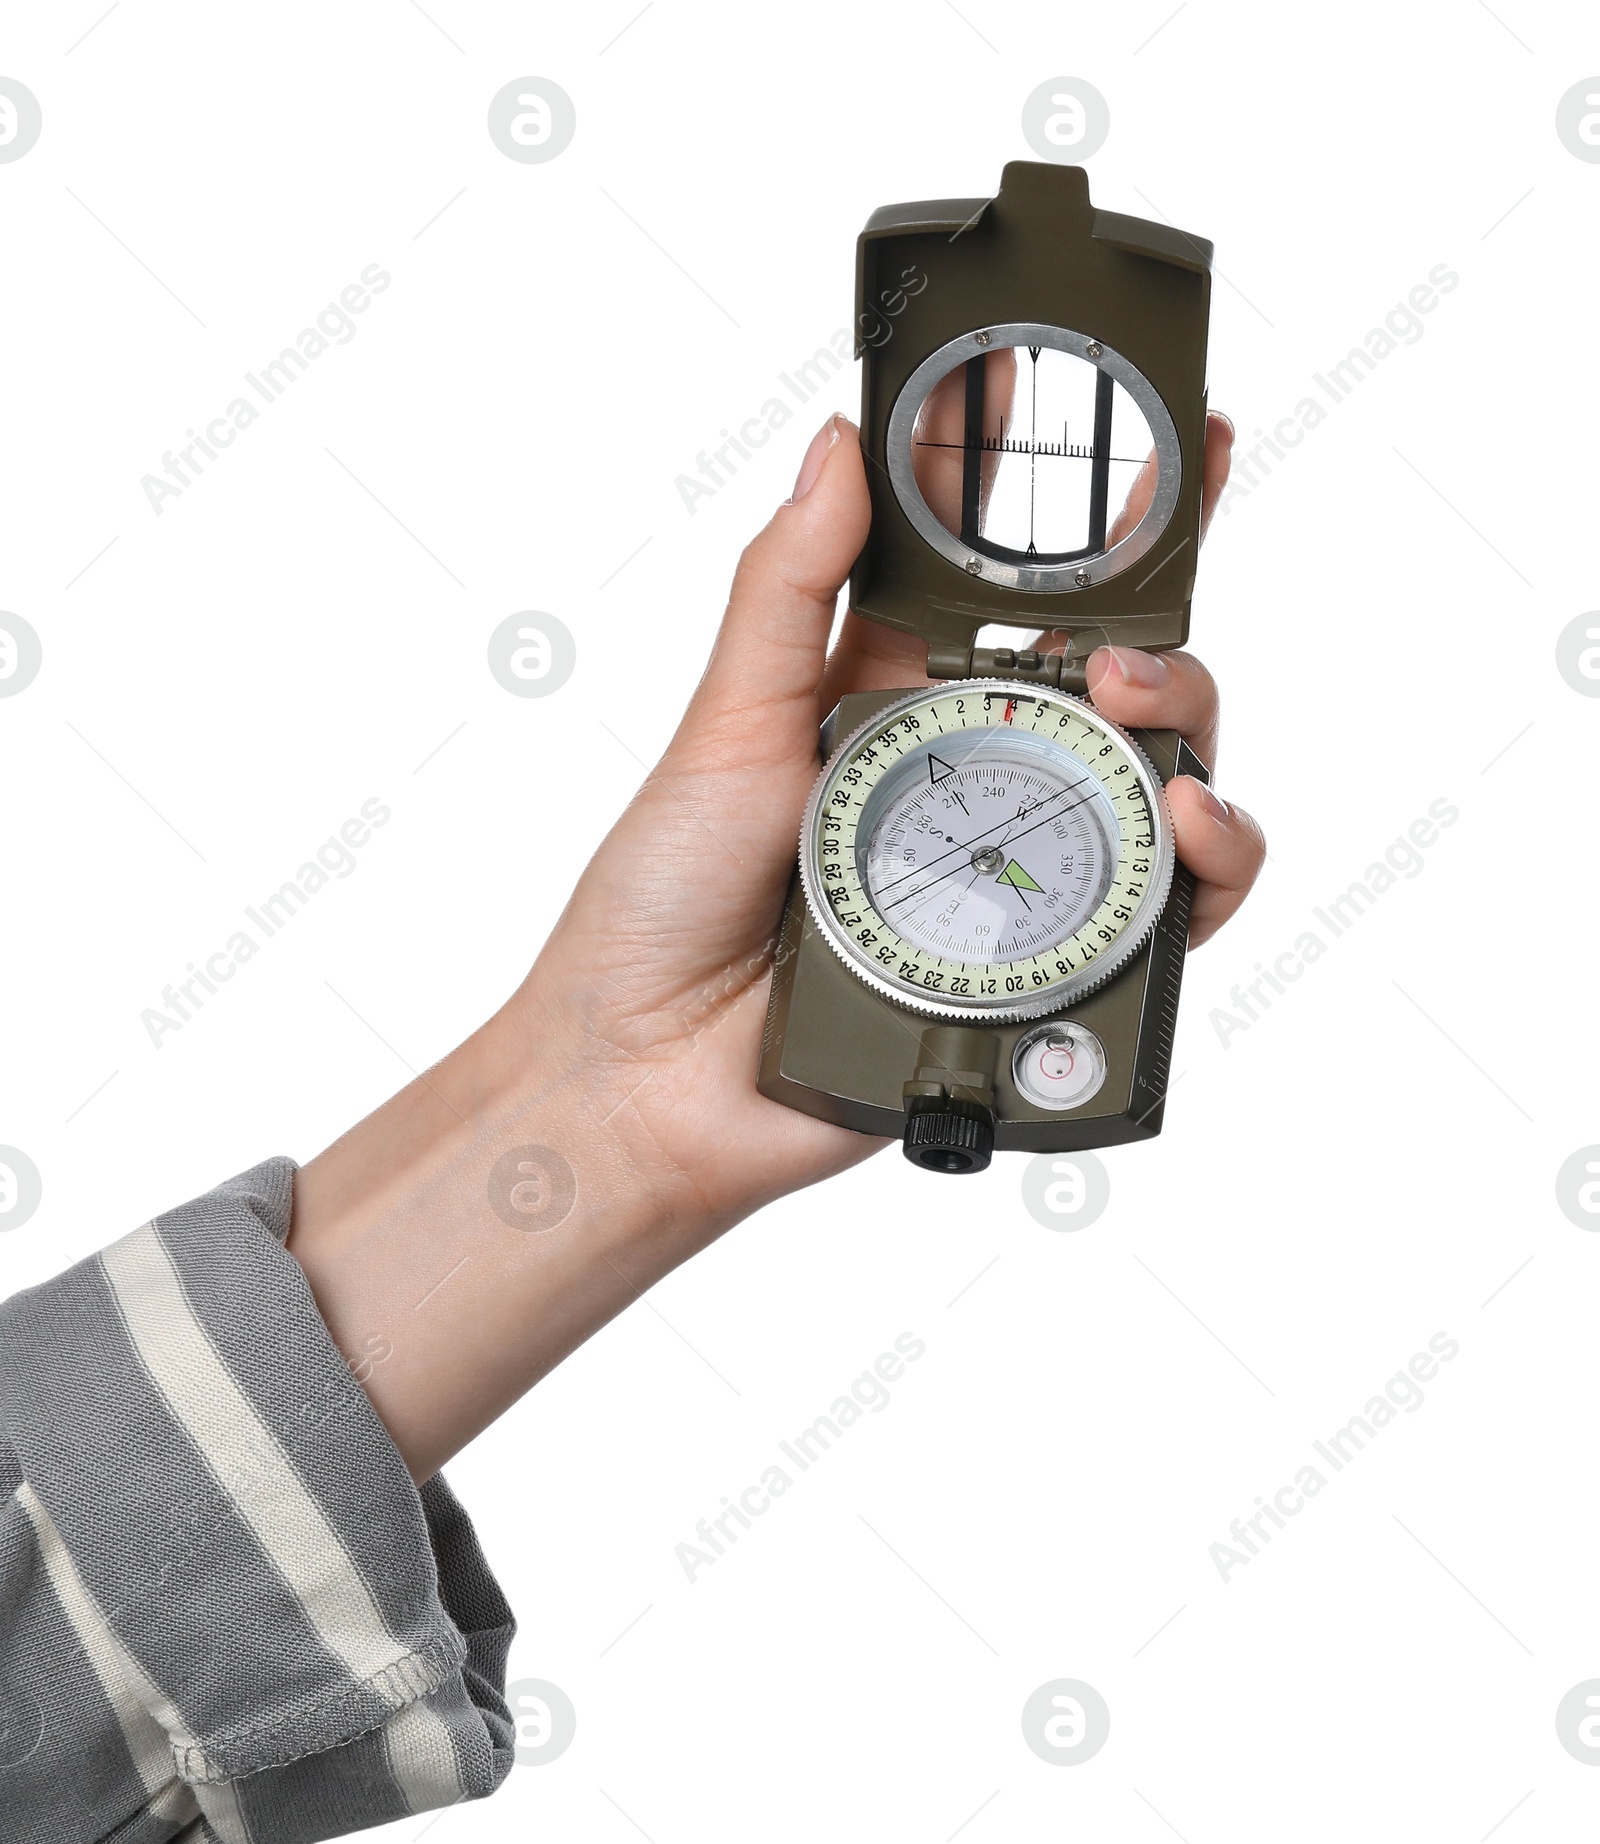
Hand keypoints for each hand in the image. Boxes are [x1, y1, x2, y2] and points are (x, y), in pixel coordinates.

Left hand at [292, 408, 1263, 1481]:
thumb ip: (787, 590)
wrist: (645, 1079)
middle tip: (1121, 646)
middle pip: (1121, 684)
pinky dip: (1206, 873)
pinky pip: (1168, 917)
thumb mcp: (726, 726)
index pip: (1020, 590)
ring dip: (1191, 738)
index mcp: (902, 703)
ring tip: (1151, 731)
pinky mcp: (1048, 971)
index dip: (1094, 514)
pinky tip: (1185, 839)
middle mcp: (976, 780)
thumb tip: (838, 444)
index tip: (1168, 430)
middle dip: (1160, 635)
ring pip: (1164, 787)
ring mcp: (1019, 875)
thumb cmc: (663, 902)